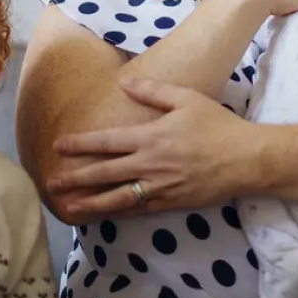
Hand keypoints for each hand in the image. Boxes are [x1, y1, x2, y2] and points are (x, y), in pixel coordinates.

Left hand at [48, 78, 254, 218]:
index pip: (106, 142)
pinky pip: (138, 209)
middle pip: (104, 173)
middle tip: (51, 182)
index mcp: (151, 137)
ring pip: (117, 197)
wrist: (245, 159)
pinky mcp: (171, 203)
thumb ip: (152, 91)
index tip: (59, 146)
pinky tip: (103, 214)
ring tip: (68, 206)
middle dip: (75, 178)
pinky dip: (118, 212)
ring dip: (90, 201)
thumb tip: (124, 83)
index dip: (80, 144)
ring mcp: (159, 187)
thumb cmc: (217, 125)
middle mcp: (150, 165)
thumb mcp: (186, 99)